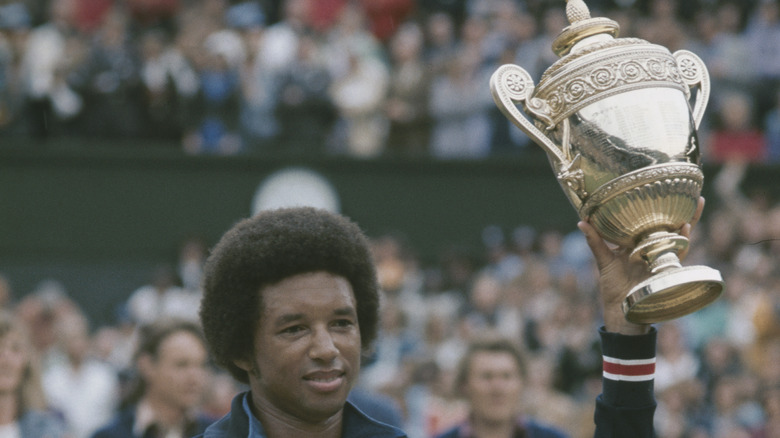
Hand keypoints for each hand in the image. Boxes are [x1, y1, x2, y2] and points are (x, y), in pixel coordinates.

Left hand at [577, 197, 704, 334]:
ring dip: (689, 221)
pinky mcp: (666, 267)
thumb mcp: (603, 260)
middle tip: (689, 190)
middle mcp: (651, 246)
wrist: (621, 309)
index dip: (654, 206)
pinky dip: (682, 241)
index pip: (647, 220)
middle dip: (680, 209)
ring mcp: (661, 256)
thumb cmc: (612, 286)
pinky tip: (686, 229)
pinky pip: (677, 252)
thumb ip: (595, 241)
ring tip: (696, 204)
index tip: (658, 187)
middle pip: (668, 224)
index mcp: (636, 241)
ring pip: (678, 236)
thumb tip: (581, 221)